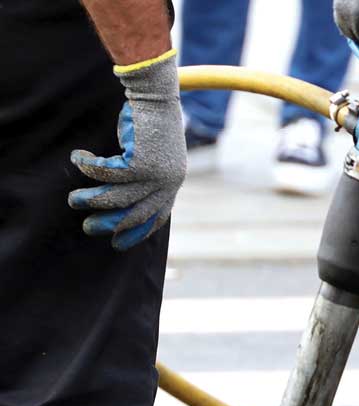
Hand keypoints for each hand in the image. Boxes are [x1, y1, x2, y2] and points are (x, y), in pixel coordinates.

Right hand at [69, 51, 185, 250]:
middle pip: (134, 214)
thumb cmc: (153, 123)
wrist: (158, 97)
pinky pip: (104, 172)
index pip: (156, 217)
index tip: (117, 243)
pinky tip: (78, 158)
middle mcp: (166, 183)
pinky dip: (88, 167)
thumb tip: (118, 199)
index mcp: (172, 184)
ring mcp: (154, 174)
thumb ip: (145, 176)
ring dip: (91, 199)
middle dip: (109, 223)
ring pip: (116, 197)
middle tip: (88, 227)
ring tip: (74, 200)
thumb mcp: (154, 154)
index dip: (137, 232)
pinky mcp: (138, 162)